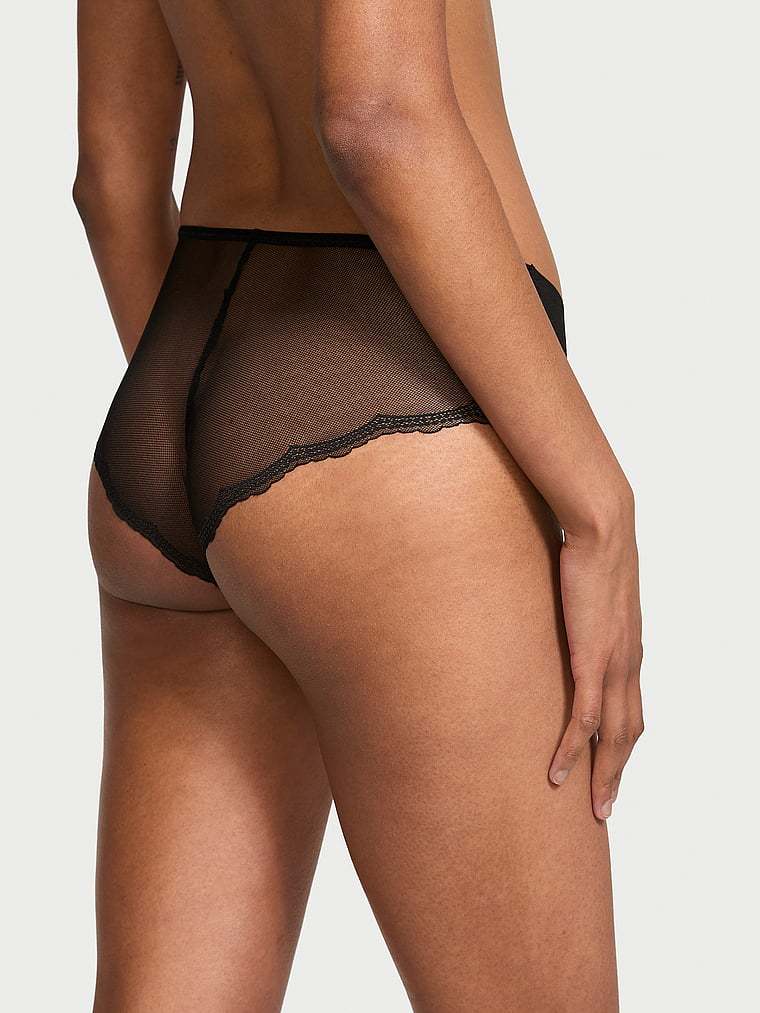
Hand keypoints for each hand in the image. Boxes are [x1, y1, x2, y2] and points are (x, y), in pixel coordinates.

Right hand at [549, 512, 643, 819]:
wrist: (604, 526)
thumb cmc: (593, 547)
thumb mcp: (590, 588)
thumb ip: (581, 608)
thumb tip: (562, 607)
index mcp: (628, 648)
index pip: (631, 708)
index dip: (622, 743)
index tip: (611, 768)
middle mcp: (628, 662)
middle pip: (629, 732)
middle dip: (619, 773)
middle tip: (605, 807)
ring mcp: (613, 663)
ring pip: (613, 735)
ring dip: (604, 774)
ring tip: (591, 806)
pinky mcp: (592, 658)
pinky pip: (584, 717)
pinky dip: (573, 750)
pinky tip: (558, 772)